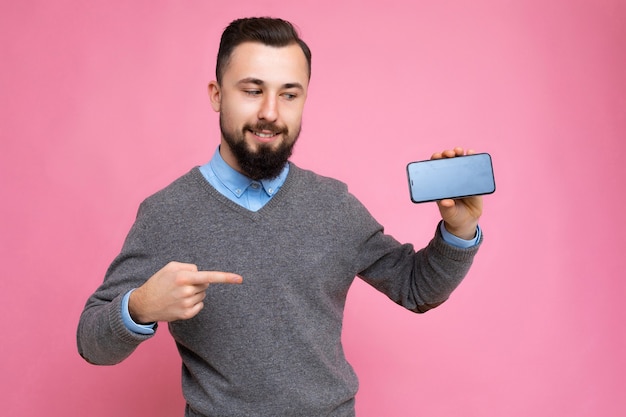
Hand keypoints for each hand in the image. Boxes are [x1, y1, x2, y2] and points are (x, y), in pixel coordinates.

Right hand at [128, 261, 242, 323]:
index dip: (226, 277)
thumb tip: (201, 273)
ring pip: (203, 294)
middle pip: (205, 284)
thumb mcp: (170, 267)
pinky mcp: (186, 314)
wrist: (144, 304)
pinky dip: (194, 302)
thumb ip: (188, 266)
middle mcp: (186, 291)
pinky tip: (181, 302)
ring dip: (195, 292)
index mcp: (183, 277)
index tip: (240, 279)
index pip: (209, 276)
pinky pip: (200, 304)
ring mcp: (186, 304)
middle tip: (182, 284)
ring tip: (178, 293)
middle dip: (198, 282)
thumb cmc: (159, 282)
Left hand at [431, 147, 482, 239]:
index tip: (437, 156)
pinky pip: (473, 168)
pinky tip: (473, 154)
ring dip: (460, 154)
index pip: (435, 168)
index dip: (436, 160)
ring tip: (461, 151)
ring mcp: (462, 178)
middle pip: (448, 161)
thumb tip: (446, 202)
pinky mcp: (473, 181)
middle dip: (448, 154)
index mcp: (440, 183)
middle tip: (450, 153)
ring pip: (460, 162)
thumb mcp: (448, 212)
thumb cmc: (453, 215)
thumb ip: (447, 208)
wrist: (466, 221)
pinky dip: (473, 160)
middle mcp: (450, 178)